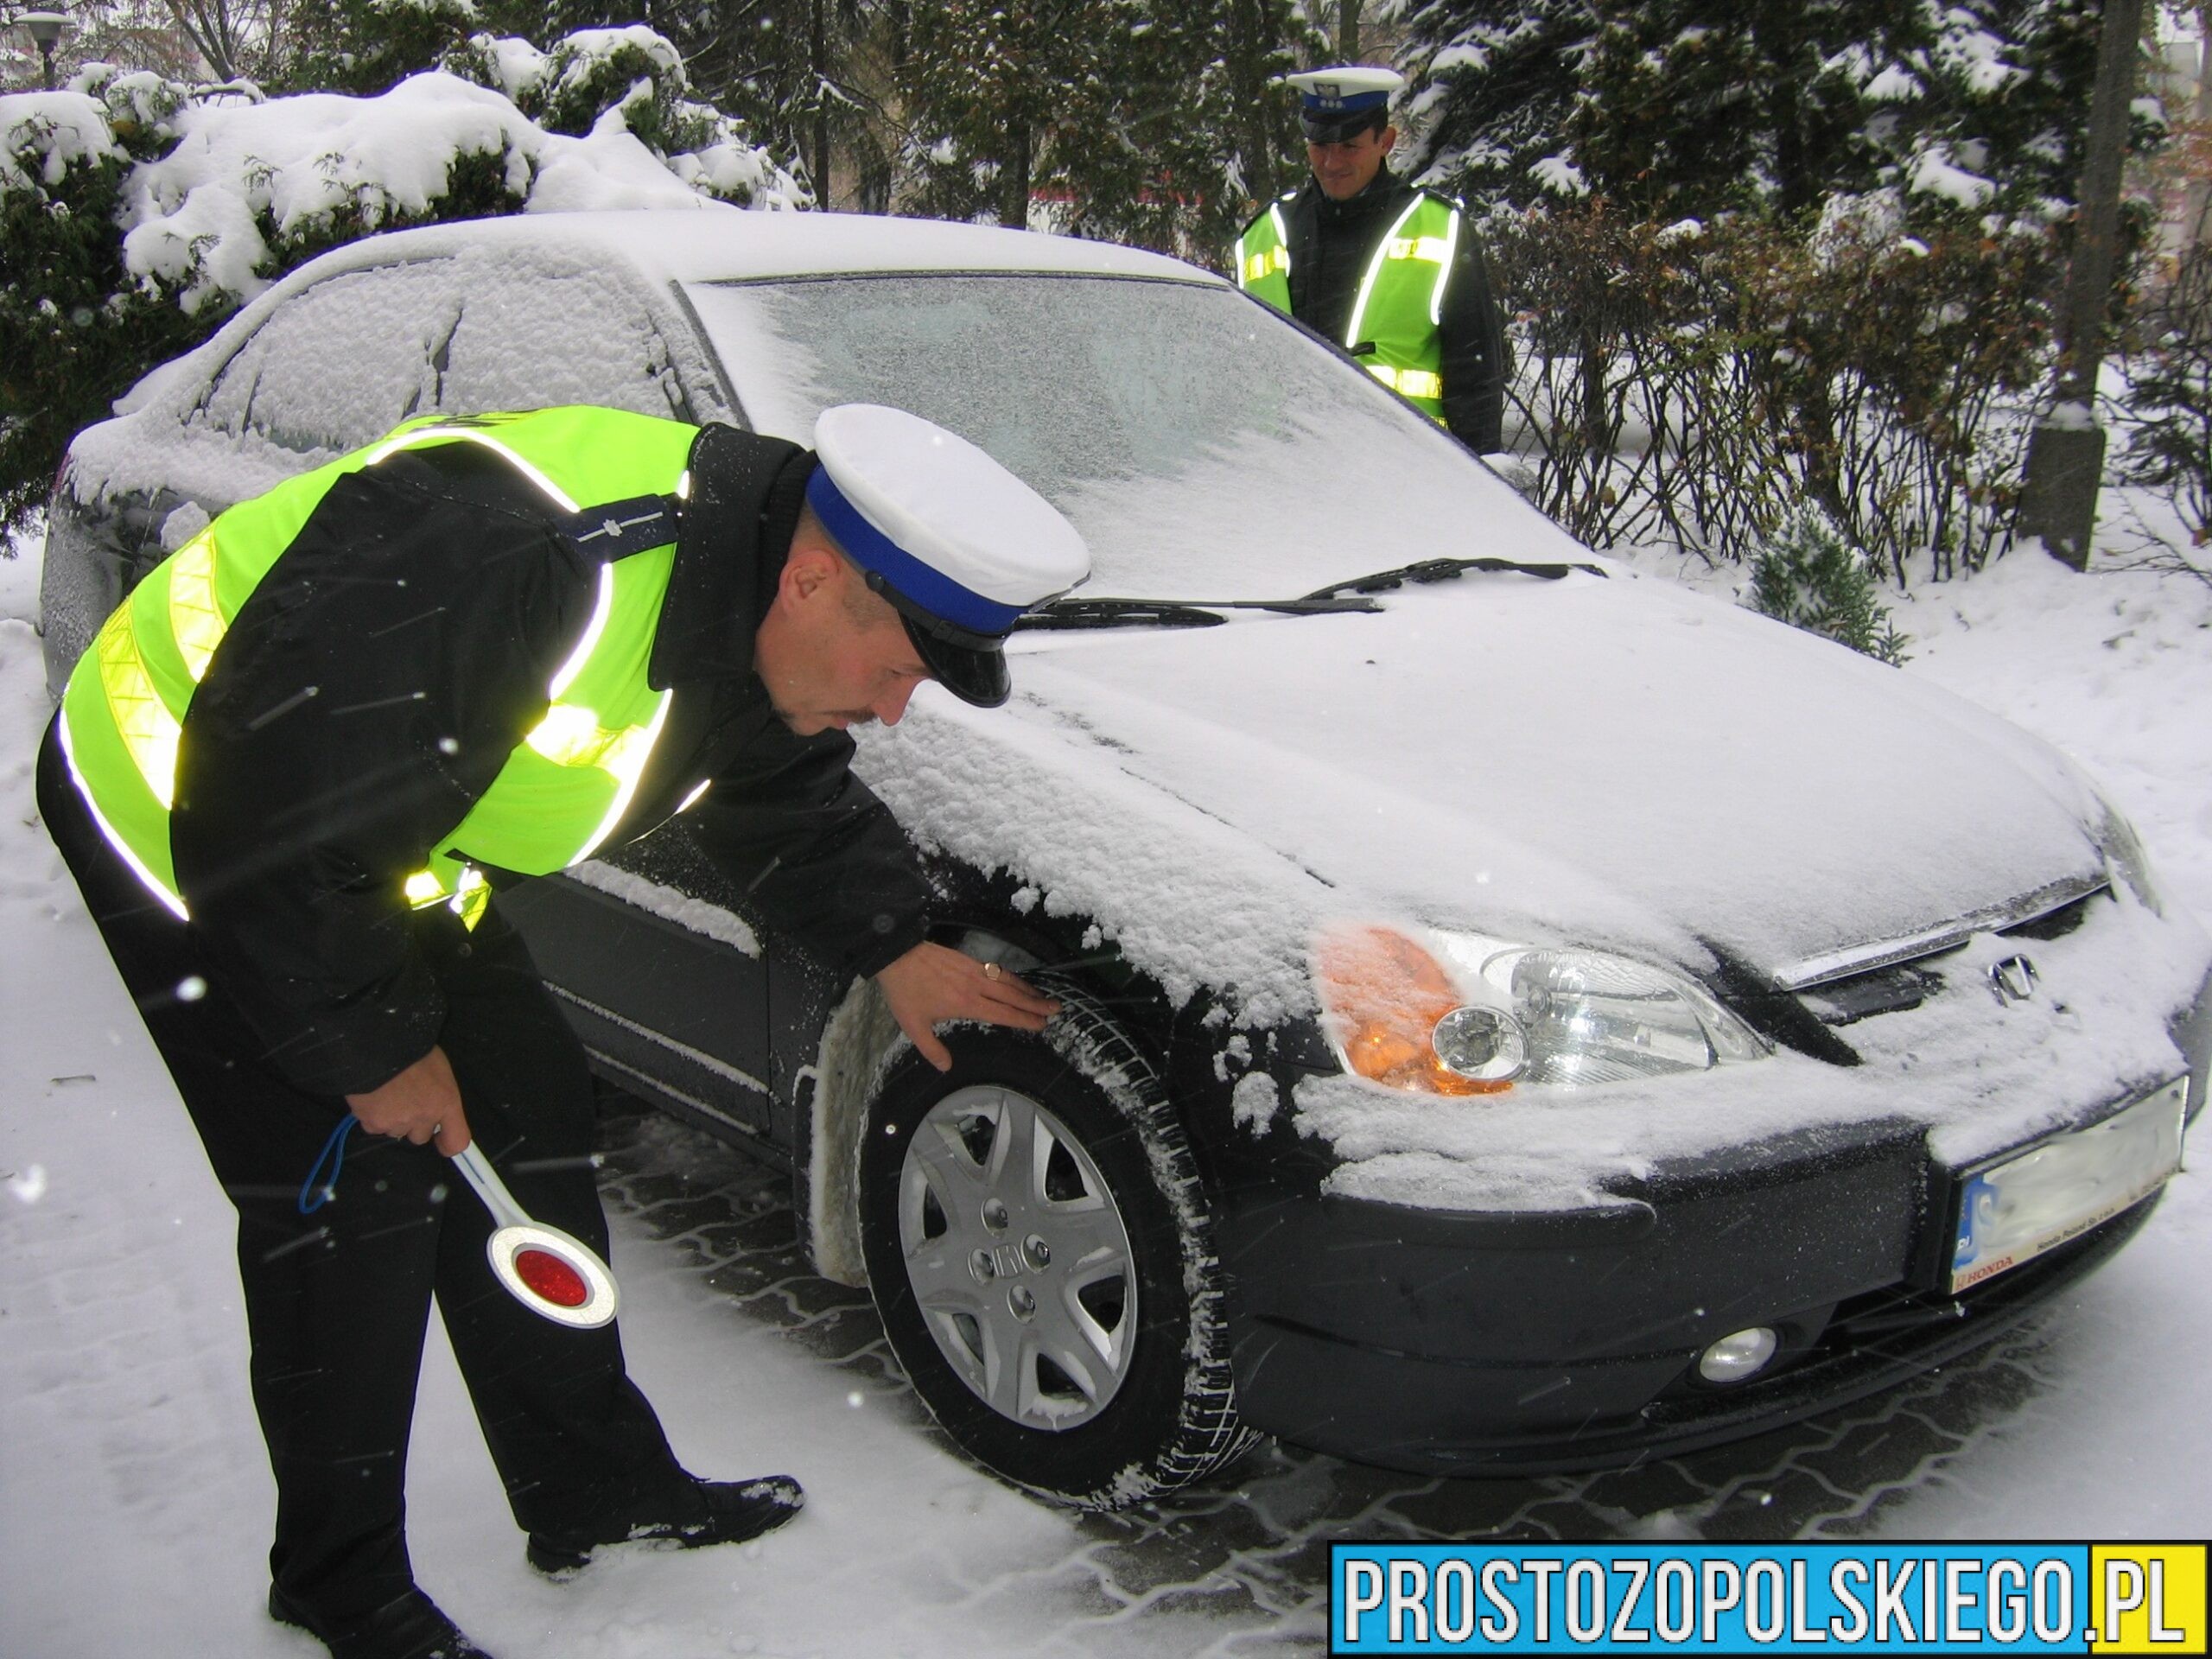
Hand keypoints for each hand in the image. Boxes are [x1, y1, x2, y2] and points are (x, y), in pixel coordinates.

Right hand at [345, 1045, 471, 1154]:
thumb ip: (439, 1092)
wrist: (376, 1045)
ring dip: (392, 1119)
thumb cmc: (412, 1048)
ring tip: (386, 1093)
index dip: (448, 1144)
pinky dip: (372, 1115)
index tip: (441, 1140)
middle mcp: (424, 1118)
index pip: (457, 1141)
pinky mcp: (373, 1124)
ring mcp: (397, 1123)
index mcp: (446, 1102)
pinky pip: (374, 1127)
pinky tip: (371, 1096)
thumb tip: (435, 1104)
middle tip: (405, 1101)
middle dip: (414, 1124)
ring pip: (395, 1131)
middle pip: (420, 1137)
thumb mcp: (438, 1067)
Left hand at [874, 942, 1059, 1071]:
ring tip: (1044, 997)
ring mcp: (974, 970)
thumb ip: (931, 1048)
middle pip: (1013, 996)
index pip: (1003, 1014)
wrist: (897, 954)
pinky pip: (997, 970)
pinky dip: (1012, 977)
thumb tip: (946, 1067)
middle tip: (1056, 1009)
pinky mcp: (968, 960)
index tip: (1041, 1024)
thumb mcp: (913, 1025)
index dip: (1024, 1020)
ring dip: (1028, 989)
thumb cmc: (905, 991)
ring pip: (1008, 980)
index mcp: (966, 1003)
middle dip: (1036, 1004)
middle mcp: (976, 986)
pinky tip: (1015, 981)